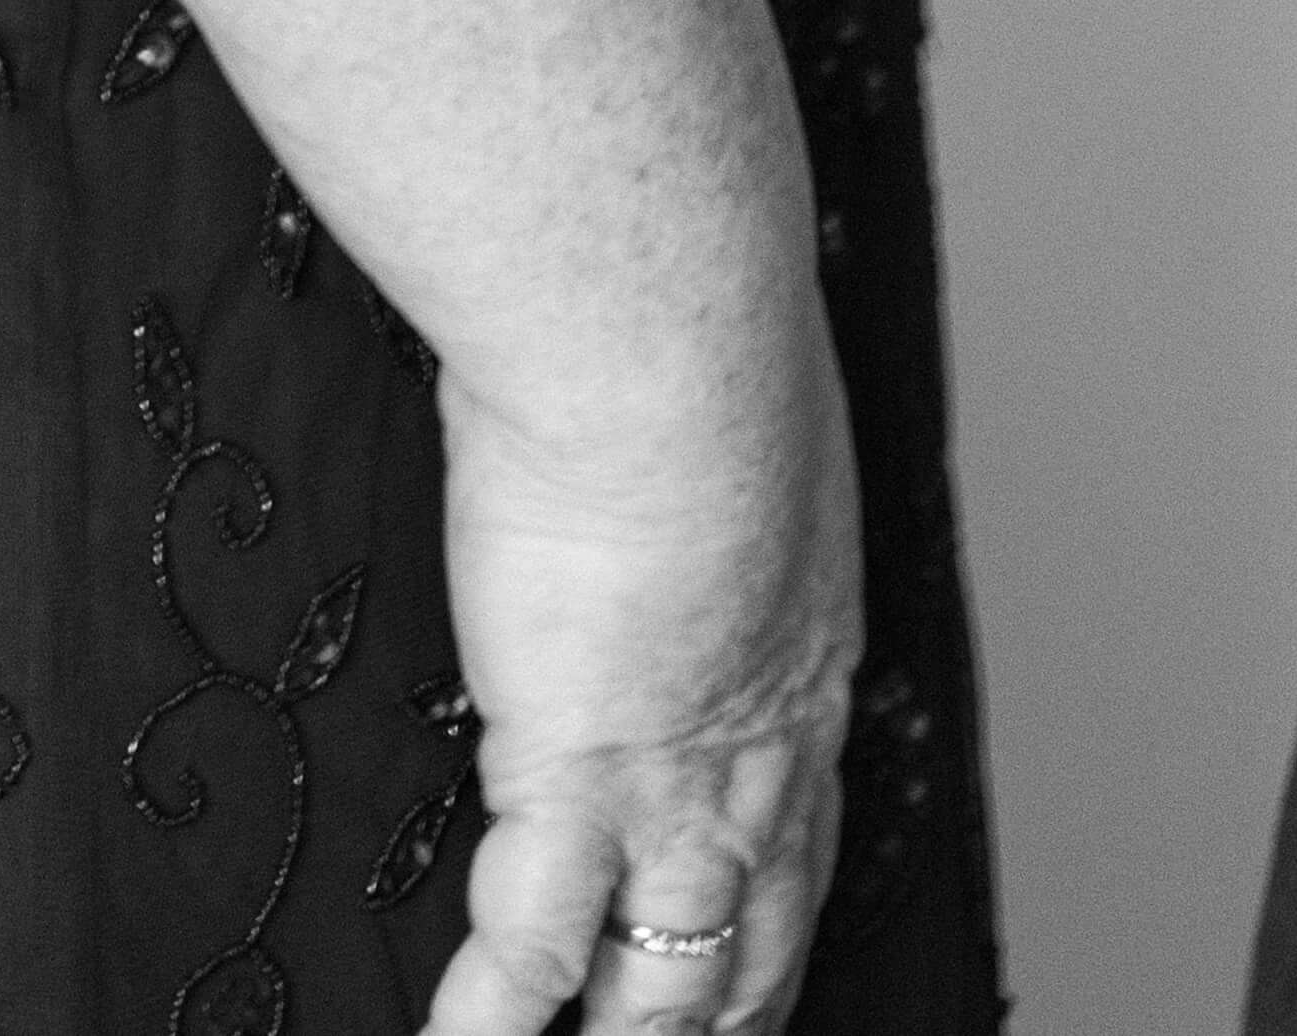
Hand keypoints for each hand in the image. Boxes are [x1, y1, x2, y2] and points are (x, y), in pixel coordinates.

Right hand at [421, 314, 863, 1034]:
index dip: (773, 915)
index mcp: (803, 658)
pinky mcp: (577, 789)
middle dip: (720, 1013)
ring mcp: (677, 792)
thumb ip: (701, 437)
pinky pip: (533, 951)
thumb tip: (662, 382)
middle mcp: (765, 757)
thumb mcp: (731, 401)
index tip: (751, 961)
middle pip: (756, 944)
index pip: (802, 836)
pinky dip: (492, 1019)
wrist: (665, 346)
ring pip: (670, 982)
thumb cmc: (691, 330)